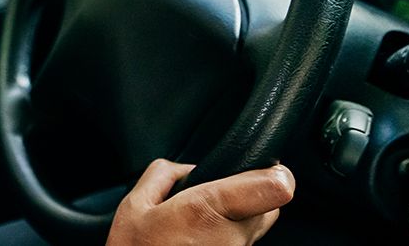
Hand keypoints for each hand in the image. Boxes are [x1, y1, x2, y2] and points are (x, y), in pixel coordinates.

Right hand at [106, 159, 293, 245]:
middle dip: (246, 197)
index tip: (264, 169)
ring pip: (254, 229)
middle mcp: (232, 238)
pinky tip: (197, 243)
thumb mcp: (134, 204)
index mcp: (207, 210)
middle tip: (211, 200)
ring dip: (234, 221)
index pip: (274, 189)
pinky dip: (224, 240)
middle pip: (268, 206)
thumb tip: (190, 169)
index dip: (274, 173)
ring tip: (197, 228)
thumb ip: (164, 174)